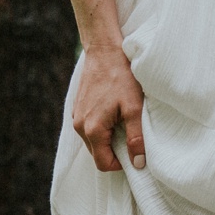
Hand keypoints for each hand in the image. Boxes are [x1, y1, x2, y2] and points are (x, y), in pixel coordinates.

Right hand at [72, 46, 145, 171]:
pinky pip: (89, 128)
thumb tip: (138, 163)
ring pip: (93, 142)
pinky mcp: (78, 108)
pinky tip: (114, 114)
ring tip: (124, 123)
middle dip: (115, 152)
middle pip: (97, 154)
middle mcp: (79, 126)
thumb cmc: (121, 76)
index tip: (135, 153)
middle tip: (132, 137)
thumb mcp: (134, 108)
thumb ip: (136, 137)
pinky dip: (102, 128)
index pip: (103, 164)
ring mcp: (76, 116)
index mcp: (92, 129)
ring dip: (109, 140)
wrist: (104, 50)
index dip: (121, 164)